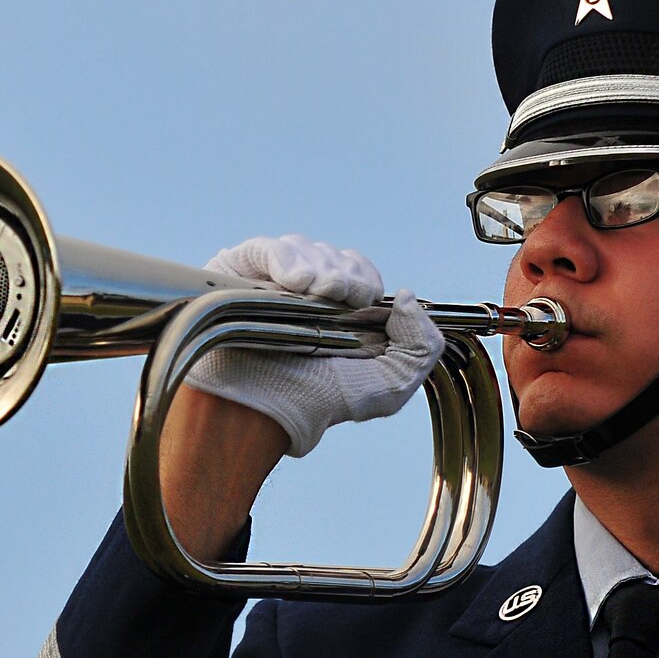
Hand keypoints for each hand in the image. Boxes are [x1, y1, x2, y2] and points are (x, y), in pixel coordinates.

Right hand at [187, 235, 444, 457]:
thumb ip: (422, 346)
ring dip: (319, 270)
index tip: (364, 302)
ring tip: (312, 297)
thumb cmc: (320, 402)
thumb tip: (406, 298)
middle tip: (337, 301)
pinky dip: (285, 259)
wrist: (265, 409)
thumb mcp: (391, 385)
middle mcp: (303, 293)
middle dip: (345, 276)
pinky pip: (266, 249)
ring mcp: (268, 282)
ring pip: (304, 247)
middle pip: (335, 256)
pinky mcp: (236, 274)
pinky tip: (293, 283)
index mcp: (336, 311)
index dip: (366, 280)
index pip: (359, 271)